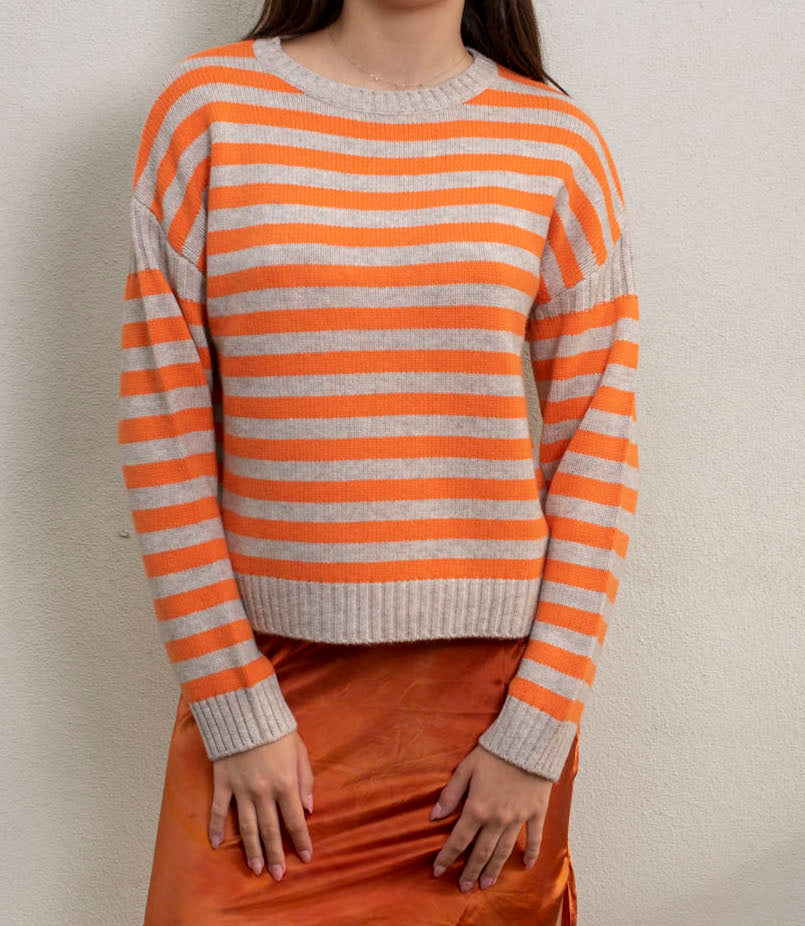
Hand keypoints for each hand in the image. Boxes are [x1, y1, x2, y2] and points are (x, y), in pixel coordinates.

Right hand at [208, 729, 313, 880]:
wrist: (246, 711)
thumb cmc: (277, 729)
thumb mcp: (300, 750)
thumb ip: (306, 780)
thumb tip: (310, 809)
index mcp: (286, 783)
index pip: (295, 820)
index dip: (301, 841)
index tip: (305, 857)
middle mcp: (264, 792)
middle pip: (271, 831)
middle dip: (276, 855)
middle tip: (278, 875)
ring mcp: (241, 789)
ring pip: (247, 827)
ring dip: (252, 850)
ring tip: (255, 869)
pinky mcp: (223, 783)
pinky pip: (218, 810)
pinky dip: (215, 828)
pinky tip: (216, 845)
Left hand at [430, 744, 552, 890]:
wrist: (528, 742)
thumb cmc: (493, 752)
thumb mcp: (466, 768)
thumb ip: (450, 794)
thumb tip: (434, 816)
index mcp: (477, 808)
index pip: (458, 840)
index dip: (446, 857)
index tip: (437, 871)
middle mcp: (497, 819)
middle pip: (480, 852)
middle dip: (470, 871)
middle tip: (463, 887)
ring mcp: (518, 819)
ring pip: (503, 851)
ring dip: (493, 869)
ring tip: (485, 884)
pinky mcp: (535, 813)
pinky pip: (534, 838)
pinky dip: (530, 853)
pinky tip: (526, 865)